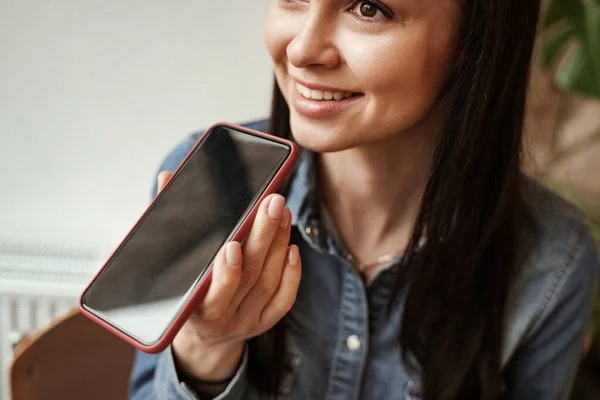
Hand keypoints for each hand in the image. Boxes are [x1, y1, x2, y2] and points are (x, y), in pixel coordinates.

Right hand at [156, 171, 301, 381]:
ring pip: (269, 283)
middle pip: (249, 278)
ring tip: (283, 213)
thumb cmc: (181, 288)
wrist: (200, 335)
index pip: (215, 294)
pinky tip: (292, 247)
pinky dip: (291, 274)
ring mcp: (247, 322)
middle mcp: (224, 320)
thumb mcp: (167, 262)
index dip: (226, 272)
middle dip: (263, 238)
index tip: (232, 243)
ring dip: (278, 246)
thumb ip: (164, 222)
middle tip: (274, 203)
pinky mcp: (264, 322)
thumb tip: (168, 177)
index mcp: (195, 310)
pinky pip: (283, 300)